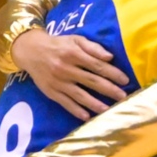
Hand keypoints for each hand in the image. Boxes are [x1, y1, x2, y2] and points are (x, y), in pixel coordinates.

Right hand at [13, 31, 128, 118]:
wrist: (31, 51)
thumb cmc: (59, 45)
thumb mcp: (75, 39)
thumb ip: (92, 47)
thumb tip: (109, 57)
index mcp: (73, 53)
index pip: (97, 65)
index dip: (112, 73)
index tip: (125, 80)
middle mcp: (66, 68)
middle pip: (91, 80)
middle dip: (109, 89)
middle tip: (123, 97)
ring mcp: (58, 82)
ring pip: (79, 94)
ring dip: (94, 103)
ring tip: (108, 110)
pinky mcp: (51, 92)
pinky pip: (65, 103)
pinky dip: (76, 110)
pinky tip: (86, 117)